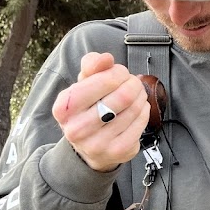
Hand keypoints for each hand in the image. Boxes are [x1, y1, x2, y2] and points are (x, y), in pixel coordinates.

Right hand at [52, 52, 150, 171]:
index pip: (104, 80)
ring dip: (140, 96)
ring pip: (135, 108)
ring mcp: (97, 143)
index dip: (119, 72)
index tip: (120, 73)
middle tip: (132, 83)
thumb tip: (105, 58)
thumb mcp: (84, 84)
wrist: (89, 147)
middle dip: (133, 84)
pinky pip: (142, 122)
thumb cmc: (88, 108)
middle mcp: (77, 128)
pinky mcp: (117, 151)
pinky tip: (138, 110)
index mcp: (64, 107)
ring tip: (135, 95)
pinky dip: (144, 111)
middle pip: (124, 95)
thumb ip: (92, 65)